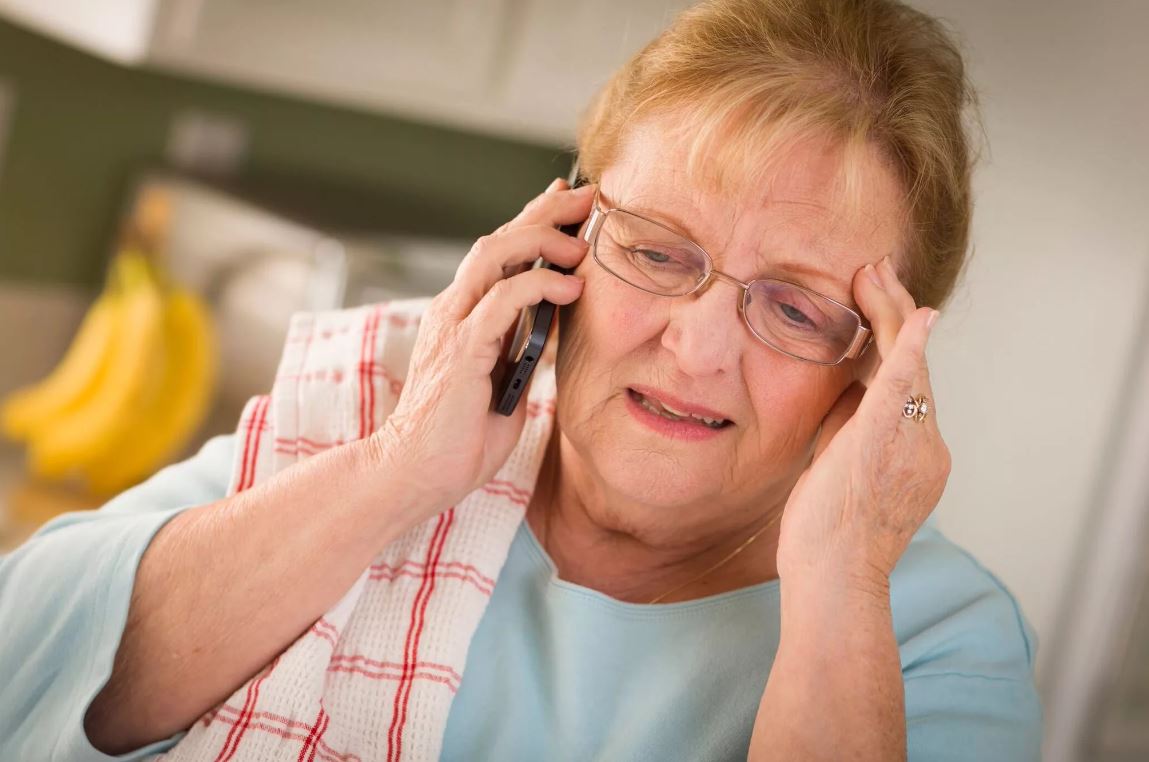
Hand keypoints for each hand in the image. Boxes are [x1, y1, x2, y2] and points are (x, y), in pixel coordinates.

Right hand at [366, 178, 594, 513]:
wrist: (416, 474)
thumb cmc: (459, 438)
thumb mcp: (506, 382)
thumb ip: (523, 350)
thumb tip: (555, 327)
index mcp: (464, 316)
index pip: (500, 254)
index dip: (535, 221)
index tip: (571, 202)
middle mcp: (454, 311)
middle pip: (499, 240)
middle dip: (545, 212)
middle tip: (588, 196)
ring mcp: (453, 326)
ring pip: (495, 256)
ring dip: (542, 239)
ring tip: (583, 242)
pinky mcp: (460, 350)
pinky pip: (501, 302)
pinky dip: (539, 286)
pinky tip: (571, 288)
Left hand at [776, 255, 950, 593]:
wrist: (833, 581)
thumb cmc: (826, 540)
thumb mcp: (839, 472)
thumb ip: (847, 429)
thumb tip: (841, 390)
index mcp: (917, 455)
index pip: (905, 388)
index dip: (895, 343)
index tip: (876, 307)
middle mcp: (926, 445)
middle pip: (913, 367)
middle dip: (897, 314)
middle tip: (878, 271)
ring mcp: (912, 442)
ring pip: (908, 364)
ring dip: (891, 312)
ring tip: (874, 272)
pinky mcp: (884, 438)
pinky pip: (902, 382)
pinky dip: (908, 343)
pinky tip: (918, 312)